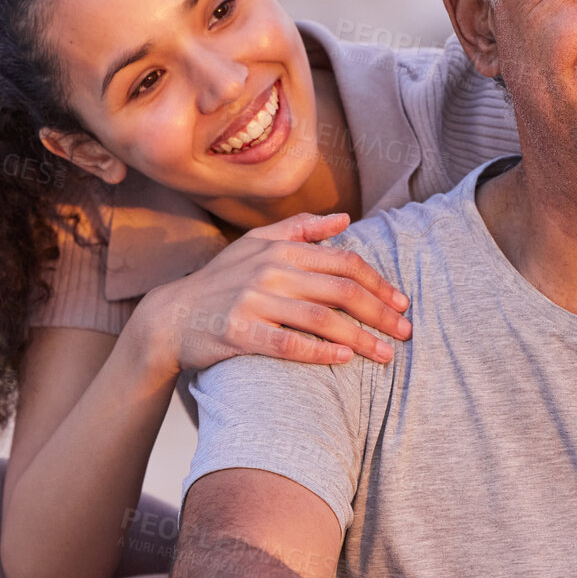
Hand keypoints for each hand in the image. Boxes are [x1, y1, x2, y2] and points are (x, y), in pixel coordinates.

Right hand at [136, 212, 410, 377]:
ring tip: (386, 355)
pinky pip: (287, 344)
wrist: (171, 316)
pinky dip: (319, 352)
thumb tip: (345, 218)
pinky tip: (343, 360)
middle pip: (340, 290)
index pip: (344, 261)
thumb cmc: (222, 280)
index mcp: (280, 249)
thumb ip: (302, 228)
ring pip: (321, 319)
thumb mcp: (257, 243)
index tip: (401, 302)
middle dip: (380, 312)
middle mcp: (269, 271)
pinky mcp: (238, 332)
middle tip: (405, 333)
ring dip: (360, 338)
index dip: (378, 282)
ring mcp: (253, 301)